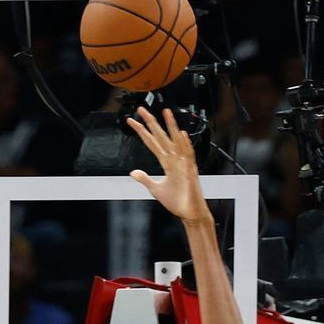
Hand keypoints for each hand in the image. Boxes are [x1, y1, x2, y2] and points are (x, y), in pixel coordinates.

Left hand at [126, 107, 211, 224]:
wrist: (189, 214)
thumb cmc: (177, 202)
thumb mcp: (155, 190)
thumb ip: (145, 179)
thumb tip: (133, 172)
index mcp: (167, 163)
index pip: (152, 143)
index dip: (142, 131)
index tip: (132, 121)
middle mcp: (174, 160)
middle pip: (161, 137)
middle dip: (152, 123)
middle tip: (142, 109)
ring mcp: (183, 164)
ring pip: (176, 141)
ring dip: (171, 127)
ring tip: (166, 112)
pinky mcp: (191, 171)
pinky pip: (188, 155)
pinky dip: (185, 144)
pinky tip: (181, 134)